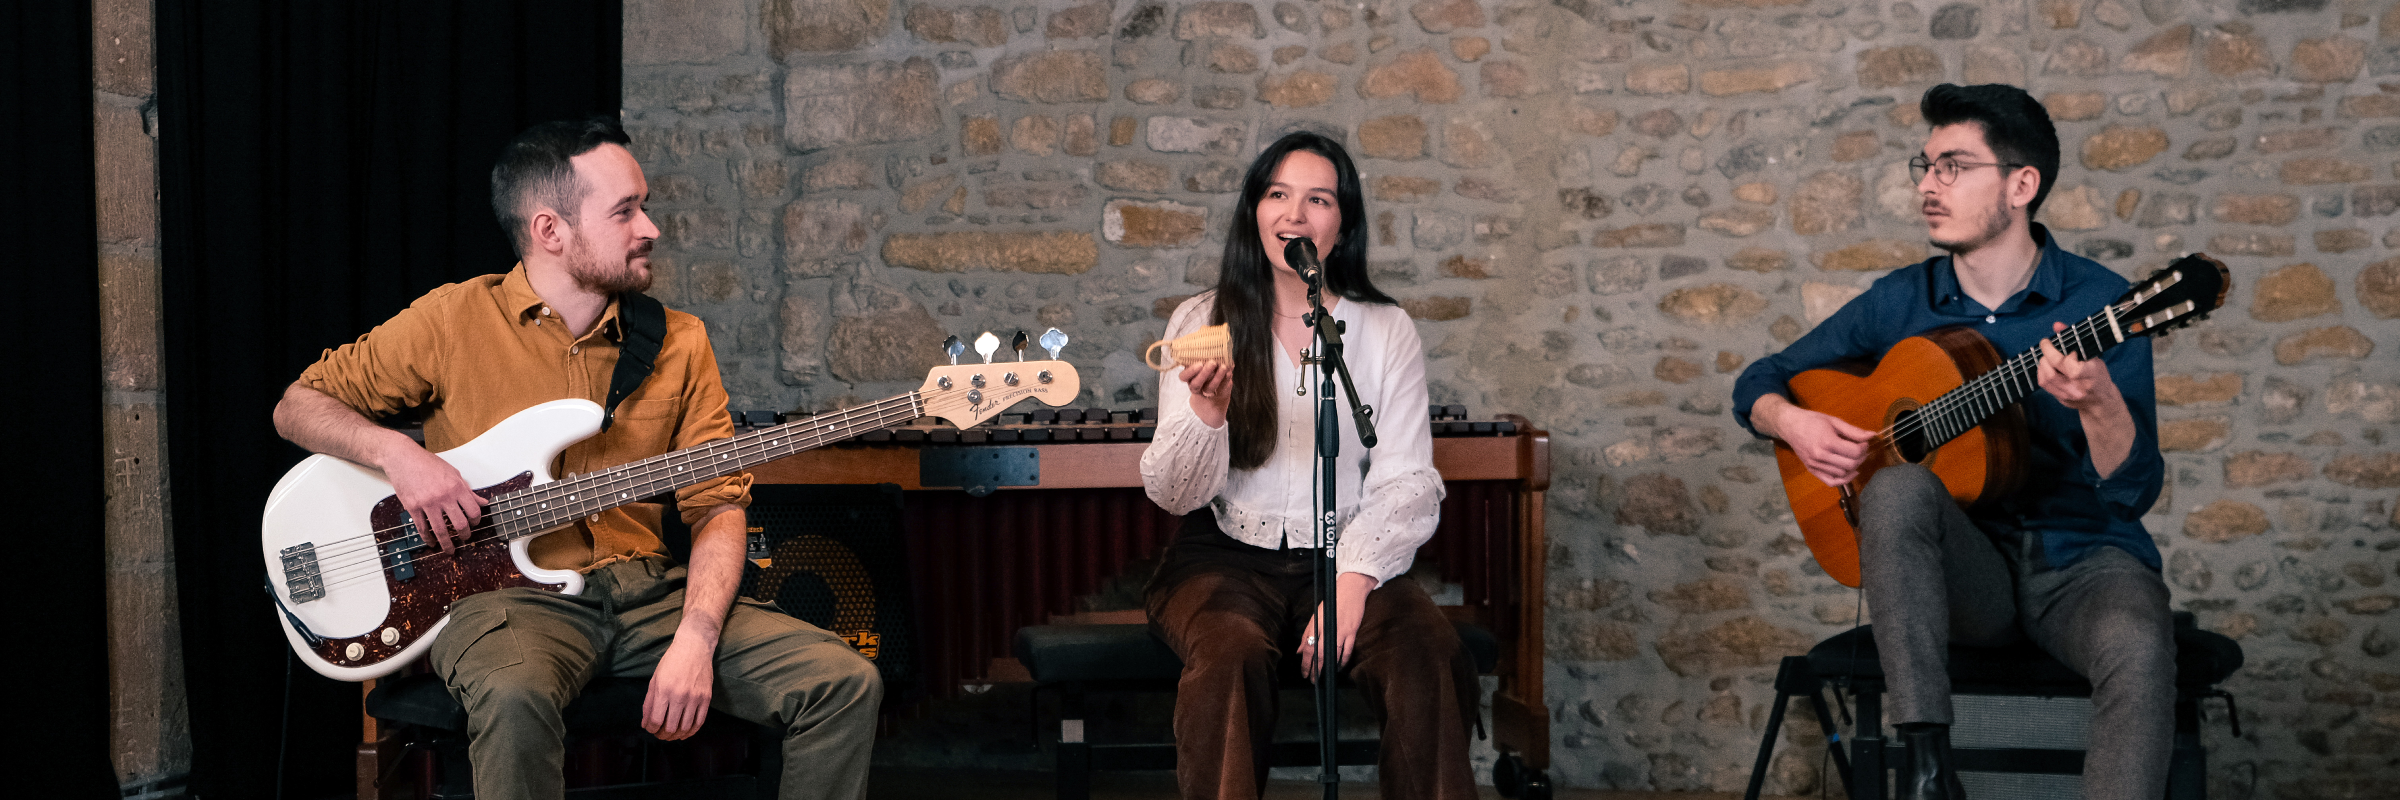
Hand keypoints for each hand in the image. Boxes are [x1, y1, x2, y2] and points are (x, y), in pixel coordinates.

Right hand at [380, 443, 482, 554]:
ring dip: (447, 543)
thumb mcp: (453, 473)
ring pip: (441, 530)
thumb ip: (468, 490)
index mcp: (456, 487)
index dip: (476, 520)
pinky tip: (431, 542)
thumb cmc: (428, 464)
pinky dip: (427, 538)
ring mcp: (427, 503)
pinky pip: (422, 528)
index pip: (473, 510)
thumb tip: (483, 502)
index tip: (474, 524)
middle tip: (465, 538)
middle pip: (460, 524)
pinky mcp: (413, 507)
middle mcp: (444, 497)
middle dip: (465, 535)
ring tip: (450, 549)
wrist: (403, 458)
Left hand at [642, 638, 714, 740]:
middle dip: (662, 735)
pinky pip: (700, 722)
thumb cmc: (671, 662)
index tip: (650, 729)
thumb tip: (646, 723)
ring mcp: (695, 697)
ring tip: (671, 735)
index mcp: (664, 690)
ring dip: (676, 735)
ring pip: (685, 727)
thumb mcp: (655, 679)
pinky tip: (685, 732)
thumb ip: (649, 702)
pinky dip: (691, 731)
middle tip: (660, 735)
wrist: (694, 647)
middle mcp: (680, 696)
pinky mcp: (706, 698)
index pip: (655, 720)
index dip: (651, 729)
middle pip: (670, 727)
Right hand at [1180, 360, 1232, 427]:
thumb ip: (1206, 359)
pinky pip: (1221, 390)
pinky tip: (1229, 373)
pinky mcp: (1218, 398)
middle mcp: (1195, 387)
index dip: (1190, 371)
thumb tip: (1215, 349)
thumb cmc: (1207, 377)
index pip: (1183, 377)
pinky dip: (1226, 380)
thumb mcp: (1203, 367)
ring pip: (1209, 388)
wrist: (1214, 403)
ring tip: (1224, 367)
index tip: (1200, 364)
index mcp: (1189, 379)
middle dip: (1204, 373)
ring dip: (1217, 376)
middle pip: (1196, 384)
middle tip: (1212, 363)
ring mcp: (1207, 394)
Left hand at [1298, 573, 1377, 680]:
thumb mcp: (1316, 616)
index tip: (1304, 673)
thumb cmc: (1332, 603)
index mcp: (1317, 625)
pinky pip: (1347, 651)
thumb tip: (1299, 650)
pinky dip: (1343, 661)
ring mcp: (1341, 632)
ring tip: (1323, 676)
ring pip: (1333, 655)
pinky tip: (1339, 667)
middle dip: (1315, 669)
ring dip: (1328, 668)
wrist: (1350, 590)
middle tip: (1312, 679)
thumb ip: (1307, 634)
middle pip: (1319, 655)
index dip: (1305, 663)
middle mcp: (1328, 630)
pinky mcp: (1352, 632)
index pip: (1309, 649)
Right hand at [1761, 395, 1875, 487]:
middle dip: (1861, 458)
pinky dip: (1843, 480)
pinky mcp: (1812, 470)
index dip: (1864, 448)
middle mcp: (1821, 456)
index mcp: (1828, 442)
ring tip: (1853, 457)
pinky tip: (1850, 472)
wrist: (1790, 426)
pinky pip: (1831, 482)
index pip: (1855, 452)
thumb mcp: (1834, 421)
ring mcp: (1815, 465)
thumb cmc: (1813, 421)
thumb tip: (1872, 436)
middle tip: (1861, 450)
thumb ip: (1854, 431)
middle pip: (1851, 464)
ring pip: (1843, 473)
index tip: (1864, 443)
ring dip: (1853, 467)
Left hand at [2038, 321, 2120, 411]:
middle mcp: (2077, 387)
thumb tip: (2056, 325)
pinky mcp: (2061, 400)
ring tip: (2046, 356)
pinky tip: (2046, 366)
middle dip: (2046, 354)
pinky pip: (2045, 385)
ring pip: (2046, 379)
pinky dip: (2042, 373)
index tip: (2063, 346)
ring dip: (2042, 363)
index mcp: (2090, 375)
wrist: (2102, 401)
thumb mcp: (2093, 356)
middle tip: (2046, 345)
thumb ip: (2075, 340)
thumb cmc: (2099, 375)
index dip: (2062, 353)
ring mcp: (2068, 395)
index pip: (2068, 363)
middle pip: (2052, 372)